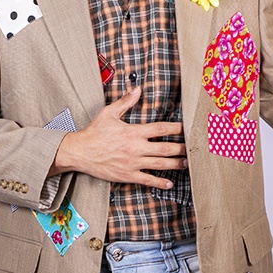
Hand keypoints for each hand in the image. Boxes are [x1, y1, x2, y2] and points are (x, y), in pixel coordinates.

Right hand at [48, 87, 185, 187]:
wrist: (80, 152)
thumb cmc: (94, 133)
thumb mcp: (108, 113)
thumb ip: (125, 102)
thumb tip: (137, 89)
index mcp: (133, 132)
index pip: (161, 129)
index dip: (177, 129)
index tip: (186, 128)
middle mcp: (136, 148)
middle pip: (165, 148)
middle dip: (181, 148)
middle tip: (192, 148)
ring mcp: (133, 163)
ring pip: (160, 164)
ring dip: (176, 164)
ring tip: (186, 163)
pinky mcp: (127, 175)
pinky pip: (147, 180)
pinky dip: (160, 182)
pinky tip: (169, 183)